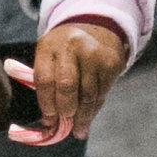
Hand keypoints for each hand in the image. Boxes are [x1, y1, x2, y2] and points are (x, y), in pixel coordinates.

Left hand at [28, 19, 126, 139]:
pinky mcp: (111, 62)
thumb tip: (50, 123)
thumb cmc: (65, 51)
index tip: (48, 121)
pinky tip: (89, 116)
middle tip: (65, 125)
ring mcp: (94, 53)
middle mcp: (71, 47)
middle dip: (65, 110)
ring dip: (83, 116)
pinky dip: (94, 108)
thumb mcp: (49, 56)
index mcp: (49, 46)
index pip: (44, 79)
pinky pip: (102, 93)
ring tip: (78, 129)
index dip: (46, 104)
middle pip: (67, 86)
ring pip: (87, 94)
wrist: (95, 27)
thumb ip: (47, 83)